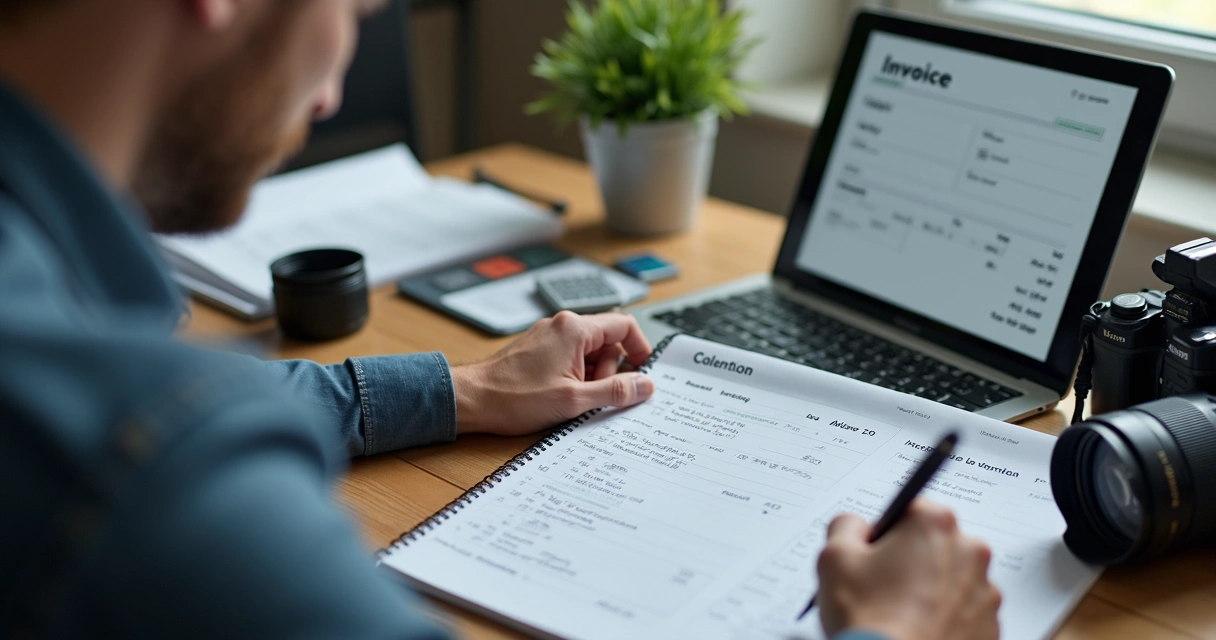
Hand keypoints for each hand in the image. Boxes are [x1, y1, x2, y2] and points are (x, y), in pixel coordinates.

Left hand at [450, 310, 654, 435]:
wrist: (472, 399)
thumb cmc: (514, 398)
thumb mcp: (574, 400)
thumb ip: (615, 391)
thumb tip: (644, 385)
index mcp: (575, 329)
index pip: (624, 325)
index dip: (640, 349)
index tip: (642, 372)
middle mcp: (562, 325)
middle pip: (607, 341)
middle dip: (610, 371)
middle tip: (596, 396)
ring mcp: (549, 336)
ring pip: (588, 352)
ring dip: (591, 376)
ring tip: (573, 399)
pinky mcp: (538, 349)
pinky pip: (570, 358)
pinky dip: (574, 376)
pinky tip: (561, 396)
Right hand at [816, 499, 1000, 639]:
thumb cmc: (871, 619)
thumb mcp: (834, 558)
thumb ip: (846, 526)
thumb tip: (856, 527)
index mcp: (935, 524)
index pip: (909, 509)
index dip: (886, 533)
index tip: (875, 555)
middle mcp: (970, 553)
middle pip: (935, 544)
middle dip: (912, 560)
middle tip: (883, 588)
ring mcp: (986, 593)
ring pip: (952, 580)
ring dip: (931, 591)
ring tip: (900, 615)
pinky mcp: (991, 628)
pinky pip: (965, 614)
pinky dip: (945, 620)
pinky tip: (919, 630)